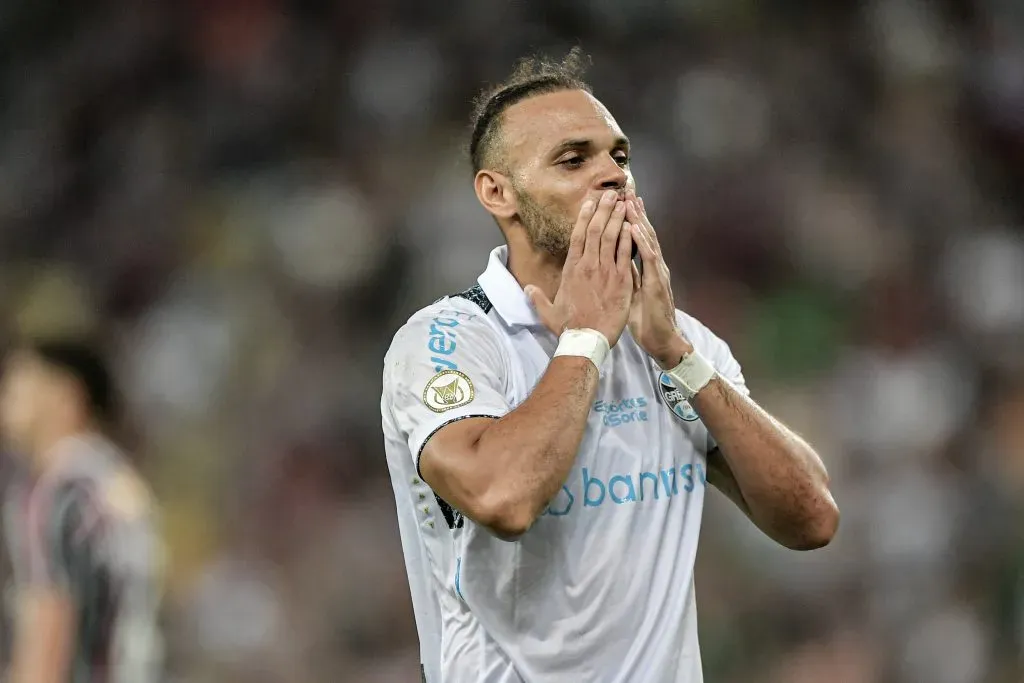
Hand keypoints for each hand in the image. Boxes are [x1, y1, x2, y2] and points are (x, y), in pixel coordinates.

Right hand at [527, 189, 633, 345]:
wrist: (587, 341)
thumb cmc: (568, 328)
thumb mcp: (548, 312)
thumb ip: (538, 298)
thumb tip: (527, 289)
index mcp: (571, 269)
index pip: (577, 236)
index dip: (584, 216)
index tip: (590, 202)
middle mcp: (588, 266)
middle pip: (596, 230)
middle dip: (604, 209)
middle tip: (611, 194)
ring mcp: (605, 272)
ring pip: (611, 237)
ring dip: (617, 218)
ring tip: (623, 202)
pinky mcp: (621, 281)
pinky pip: (625, 254)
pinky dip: (628, 238)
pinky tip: (632, 224)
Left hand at [625, 191, 693, 368]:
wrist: (661, 341)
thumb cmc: (645, 319)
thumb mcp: (630, 293)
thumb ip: (625, 275)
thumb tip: (614, 261)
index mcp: (645, 267)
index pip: (635, 237)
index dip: (628, 218)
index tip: (618, 199)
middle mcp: (653, 265)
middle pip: (642, 232)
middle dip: (634, 210)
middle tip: (625, 188)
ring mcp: (657, 272)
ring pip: (647, 239)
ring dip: (638, 218)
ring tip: (630, 199)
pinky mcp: (656, 283)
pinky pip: (648, 259)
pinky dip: (641, 241)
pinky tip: (634, 227)